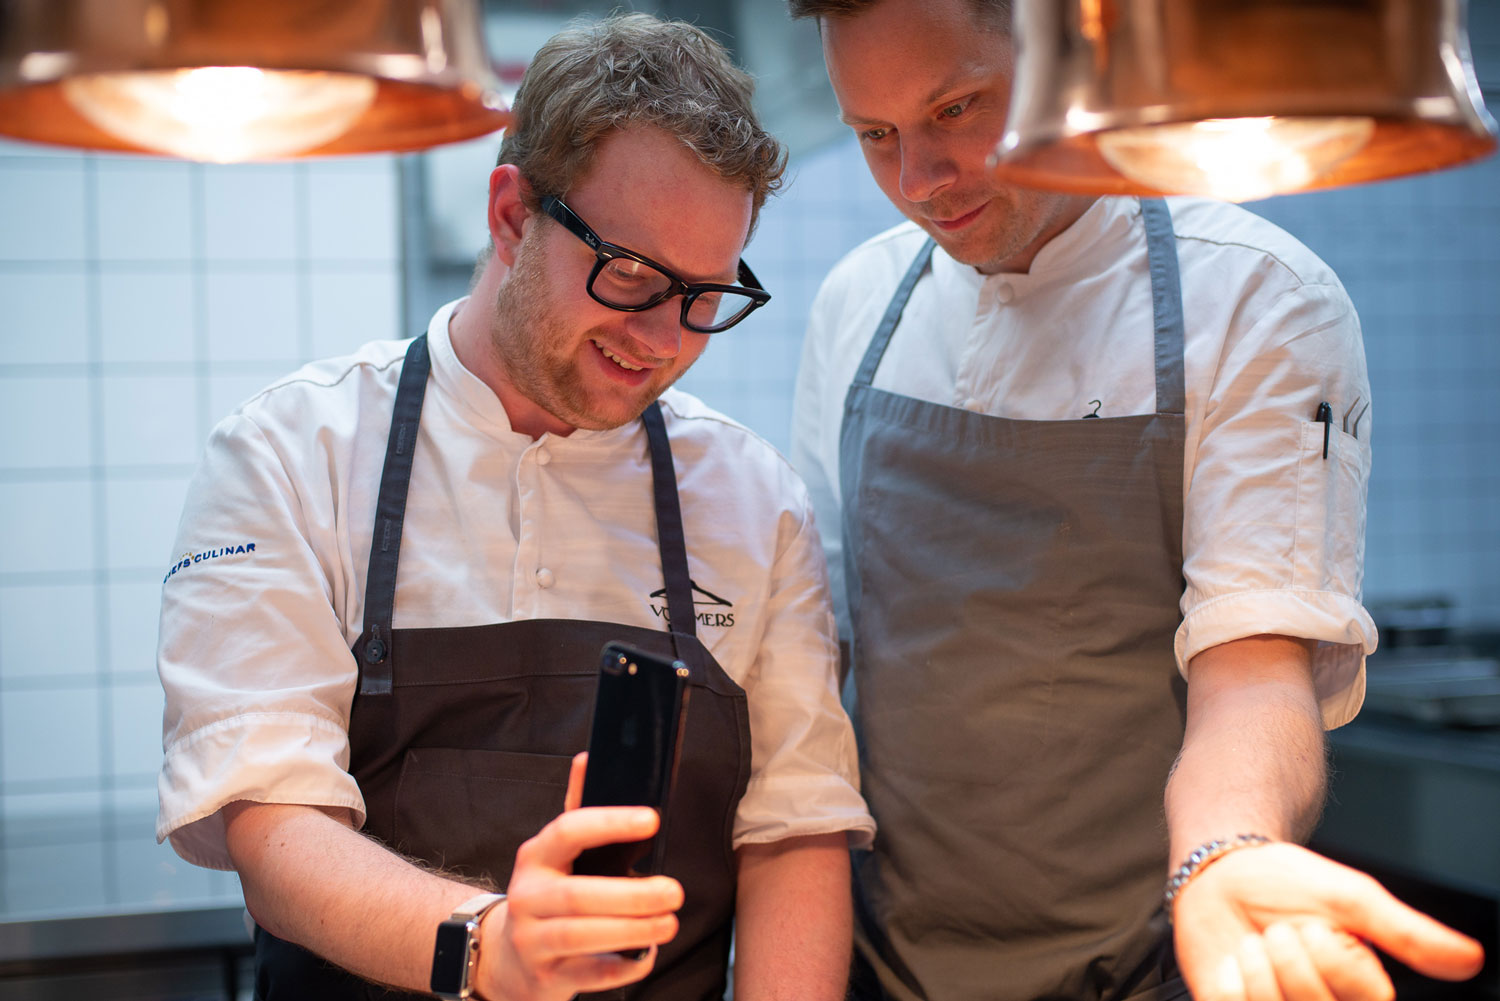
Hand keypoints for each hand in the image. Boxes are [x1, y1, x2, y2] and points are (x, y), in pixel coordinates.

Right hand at [477, 753, 683, 1000]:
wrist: (506, 957)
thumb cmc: (547, 895)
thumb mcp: (556, 853)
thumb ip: (577, 808)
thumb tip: (588, 757)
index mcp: (536, 856)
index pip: (568, 830)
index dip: (609, 823)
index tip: (652, 820)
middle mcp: (527, 896)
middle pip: (577, 895)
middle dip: (631, 895)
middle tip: (674, 891)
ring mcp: (531, 939)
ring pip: (580, 935)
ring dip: (632, 929)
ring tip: (668, 922)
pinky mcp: (544, 976)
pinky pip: (587, 974)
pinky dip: (621, 966)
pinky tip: (646, 955)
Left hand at [1173, 842, 1483, 1000]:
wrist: (1222, 874)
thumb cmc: (1287, 884)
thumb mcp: (1353, 899)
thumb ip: (1407, 933)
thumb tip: (1470, 959)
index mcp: (1363, 988)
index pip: (1368, 997)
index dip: (1333, 960)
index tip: (1315, 927)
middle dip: (1292, 960)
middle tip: (1281, 931)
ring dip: (1257, 966)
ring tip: (1257, 944)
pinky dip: (1229, 980)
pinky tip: (1233, 964)